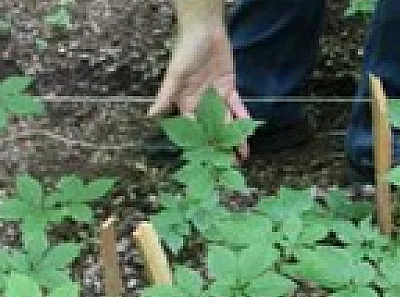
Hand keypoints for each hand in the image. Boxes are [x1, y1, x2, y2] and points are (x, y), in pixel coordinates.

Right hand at [149, 24, 251, 156]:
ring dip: (234, 137)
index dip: (199, 143)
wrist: (205, 30)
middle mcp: (200, 103)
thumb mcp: (174, 74)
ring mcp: (216, 97)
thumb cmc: (186, 50)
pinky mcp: (229, 88)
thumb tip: (150, 114)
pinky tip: (249, 132)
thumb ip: (165, 95)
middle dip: (219, 145)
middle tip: (227, 163)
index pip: (192, 128)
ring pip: (226, 121)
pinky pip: (237, 106)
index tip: (205, 160)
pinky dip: (243, 118)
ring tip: (241, 156)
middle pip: (211, 128)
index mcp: (185, 102)